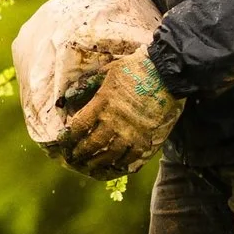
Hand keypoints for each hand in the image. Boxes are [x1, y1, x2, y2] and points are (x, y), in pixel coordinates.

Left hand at [59, 50, 181, 176]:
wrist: (167, 73)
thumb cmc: (136, 67)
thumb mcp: (108, 70)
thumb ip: (90, 82)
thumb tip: (71, 92)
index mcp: (102, 103)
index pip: (80, 126)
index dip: (70, 136)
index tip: (66, 140)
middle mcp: (114, 121)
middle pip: (92, 144)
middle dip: (81, 152)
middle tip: (75, 157)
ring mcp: (131, 132)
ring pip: (110, 155)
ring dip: (98, 162)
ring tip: (91, 165)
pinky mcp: (146, 138)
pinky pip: (131, 157)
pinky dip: (122, 164)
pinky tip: (116, 165)